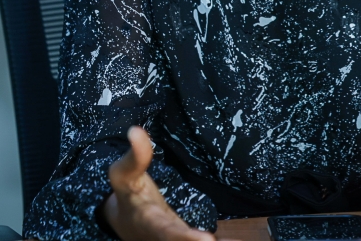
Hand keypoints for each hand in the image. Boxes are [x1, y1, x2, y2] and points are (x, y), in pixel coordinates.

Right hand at [102, 126, 229, 240]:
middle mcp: (164, 237)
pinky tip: (236, 240)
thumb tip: (136, 130)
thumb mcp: (125, 175)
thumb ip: (135, 156)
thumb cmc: (129, 195)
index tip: (207, 239)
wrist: (128, 224)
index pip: (167, 230)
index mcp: (149, 222)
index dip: (184, 236)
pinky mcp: (188, 240)